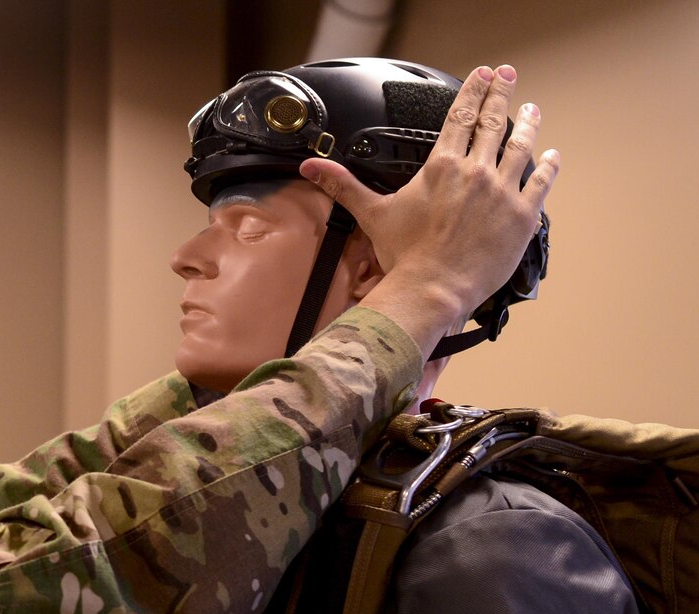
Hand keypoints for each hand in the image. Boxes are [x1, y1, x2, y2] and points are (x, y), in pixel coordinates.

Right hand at [303, 64, 556, 343]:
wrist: (433, 288)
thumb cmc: (404, 255)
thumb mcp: (373, 214)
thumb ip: (344, 186)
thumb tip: (311, 168)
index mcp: (442, 167)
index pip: (460, 117)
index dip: (473, 92)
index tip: (484, 75)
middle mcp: (476, 171)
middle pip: (493, 122)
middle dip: (502, 94)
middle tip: (508, 76)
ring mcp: (503, 191)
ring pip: (522, 146)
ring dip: (528, 123)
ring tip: (532, 108)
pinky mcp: (523, 214)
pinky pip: (541, 181)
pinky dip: (548, 165)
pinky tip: (552, 155)